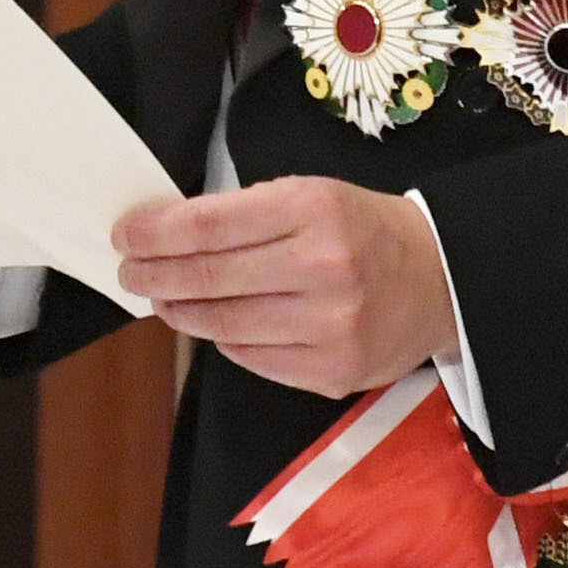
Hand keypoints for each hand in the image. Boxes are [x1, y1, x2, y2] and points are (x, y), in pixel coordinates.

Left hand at [116, 178, 458, 398]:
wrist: (442, 281)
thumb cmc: (364, 231)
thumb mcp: (313, 196)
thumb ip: (247, 213)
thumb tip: (168, 232)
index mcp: (315, 210)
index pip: (210, 225)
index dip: (156, 232)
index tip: (125, 235)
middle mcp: (323, 268)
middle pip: (209, 278)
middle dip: (155, 274)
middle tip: (129, 271)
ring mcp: (328, 326)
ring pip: (223, 325)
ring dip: (181, 311)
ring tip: (164, 298)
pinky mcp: (331, 371)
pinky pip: (251, 358)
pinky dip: (224, 340)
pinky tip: (216, 324)